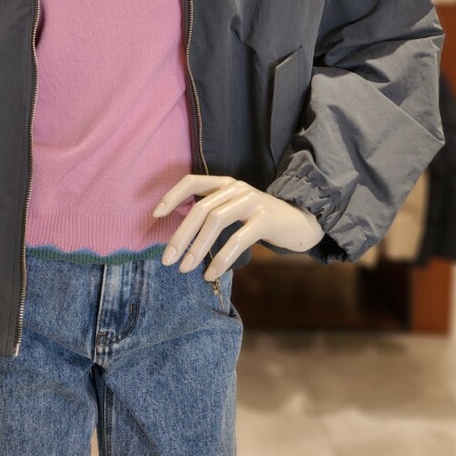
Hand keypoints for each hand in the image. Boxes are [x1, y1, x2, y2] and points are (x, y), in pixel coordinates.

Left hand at [152, 174, 323, 279]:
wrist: (300, 221)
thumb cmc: (260, 219)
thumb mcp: (234, 209)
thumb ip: (212, 213)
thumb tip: (181, 233)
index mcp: (225, 183)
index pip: (192, 181)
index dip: (172, 196)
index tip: (156, 216)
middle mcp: (236, 188)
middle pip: (200, 208)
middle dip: (180, 235)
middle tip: (167, 259)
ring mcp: (251, 201)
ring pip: (215, 221)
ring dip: (197, 248)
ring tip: (185, 269)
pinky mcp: (265, 219)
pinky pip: (237, 239)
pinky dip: (220, 259)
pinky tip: (210, 274)